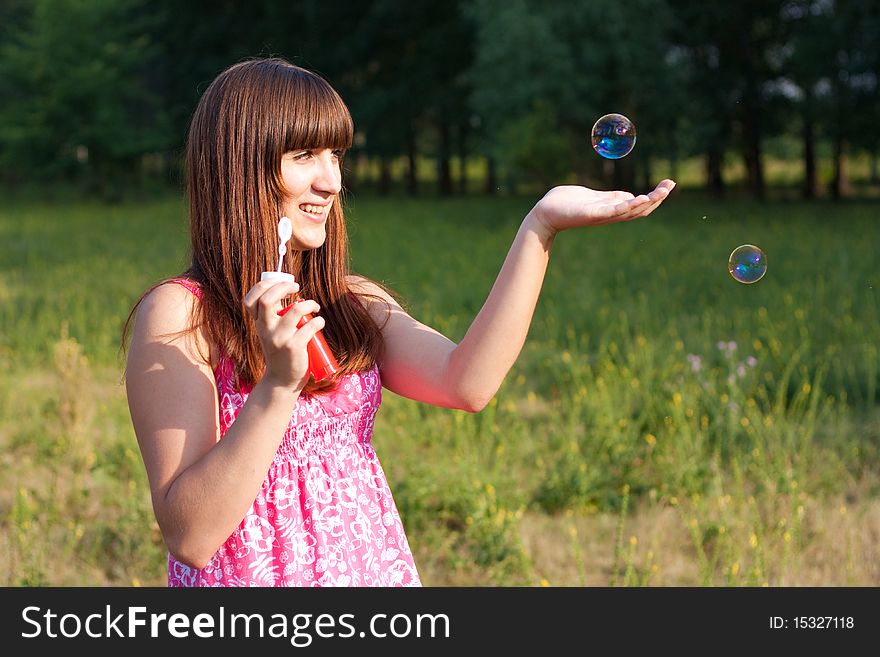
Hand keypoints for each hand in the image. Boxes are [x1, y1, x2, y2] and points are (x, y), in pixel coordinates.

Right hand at [243, 279, 325, 389]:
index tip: (281, 284)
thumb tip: (289, 292)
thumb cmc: (280, 352)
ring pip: (295, 310)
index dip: (265, 285)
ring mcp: (279, 338)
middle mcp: (265, 329)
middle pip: (267, 299)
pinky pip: (310, 326)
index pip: (251, 299)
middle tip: (297, 288)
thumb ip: (274, 316)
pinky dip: (319, 321)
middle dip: (284, 287)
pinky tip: (320, 322)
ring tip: (314, 307)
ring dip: (309, 303)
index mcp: (259, 323)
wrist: (281, 381)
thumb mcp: (271, 333)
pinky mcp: (294, 347)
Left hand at [529, 179, 675, 234]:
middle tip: (671, 185)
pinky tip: (638, 198)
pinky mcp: (591, 214)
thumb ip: (611, 198)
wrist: (545, 213)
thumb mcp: (594, 198)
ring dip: (647, 202)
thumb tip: (630, 196)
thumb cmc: (566, 204)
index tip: (668, 185)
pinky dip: (626, 206)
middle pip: (640, 210)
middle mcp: (610, 215)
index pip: (639, 206)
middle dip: (657, 198)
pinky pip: (612, 211)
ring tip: (661, 192)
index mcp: (611, 209)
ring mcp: (601, 216)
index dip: (655, 197)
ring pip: (630, 211)